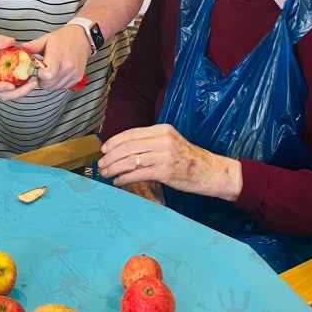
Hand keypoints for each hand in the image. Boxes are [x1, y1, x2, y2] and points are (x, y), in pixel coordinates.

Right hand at [0, 32, 37, 98]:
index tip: (11, 86)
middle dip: (18, 93)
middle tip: (32, 84)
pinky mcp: (3, 82)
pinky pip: (13, 88)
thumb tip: (11, 41)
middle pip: (2, 95)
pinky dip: (22, 86)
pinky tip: (31, 79)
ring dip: (22, 91)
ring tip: (34, 82)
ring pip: (9, 94)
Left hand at [23, 24, 89, 91]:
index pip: (47, 75)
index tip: (39, 69)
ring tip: (51, 71)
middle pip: (49, 84)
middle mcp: (68, 66)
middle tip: (43, 71)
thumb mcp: (46, 39)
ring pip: (55, 88)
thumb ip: (33, 45)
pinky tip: (58, 73)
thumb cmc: (63, 38)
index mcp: (58, 55)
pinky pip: (62, 87)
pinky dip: (58, 83)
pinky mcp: (77, 78)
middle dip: (42, 80)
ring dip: (50, 82)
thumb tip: (22, 48)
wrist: (82, 38)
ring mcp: (74, 73)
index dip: (40, 75)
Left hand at [98, 124, 242, 201]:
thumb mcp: (170, 143)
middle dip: (110, 157)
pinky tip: (118, 181)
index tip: (104, 149)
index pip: (132, 133)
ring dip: (114, 168)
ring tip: (106, 173)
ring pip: (130, 160)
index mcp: (162, 130)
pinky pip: (138, 174)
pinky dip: (124, 178)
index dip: (114, 142)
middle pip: (128, 147)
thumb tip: (125, 150)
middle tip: (101, 164)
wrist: (209, 171)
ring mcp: (164, 156)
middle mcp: (163, 140)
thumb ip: (151, 143)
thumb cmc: (188, 159)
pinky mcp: (165, 171)